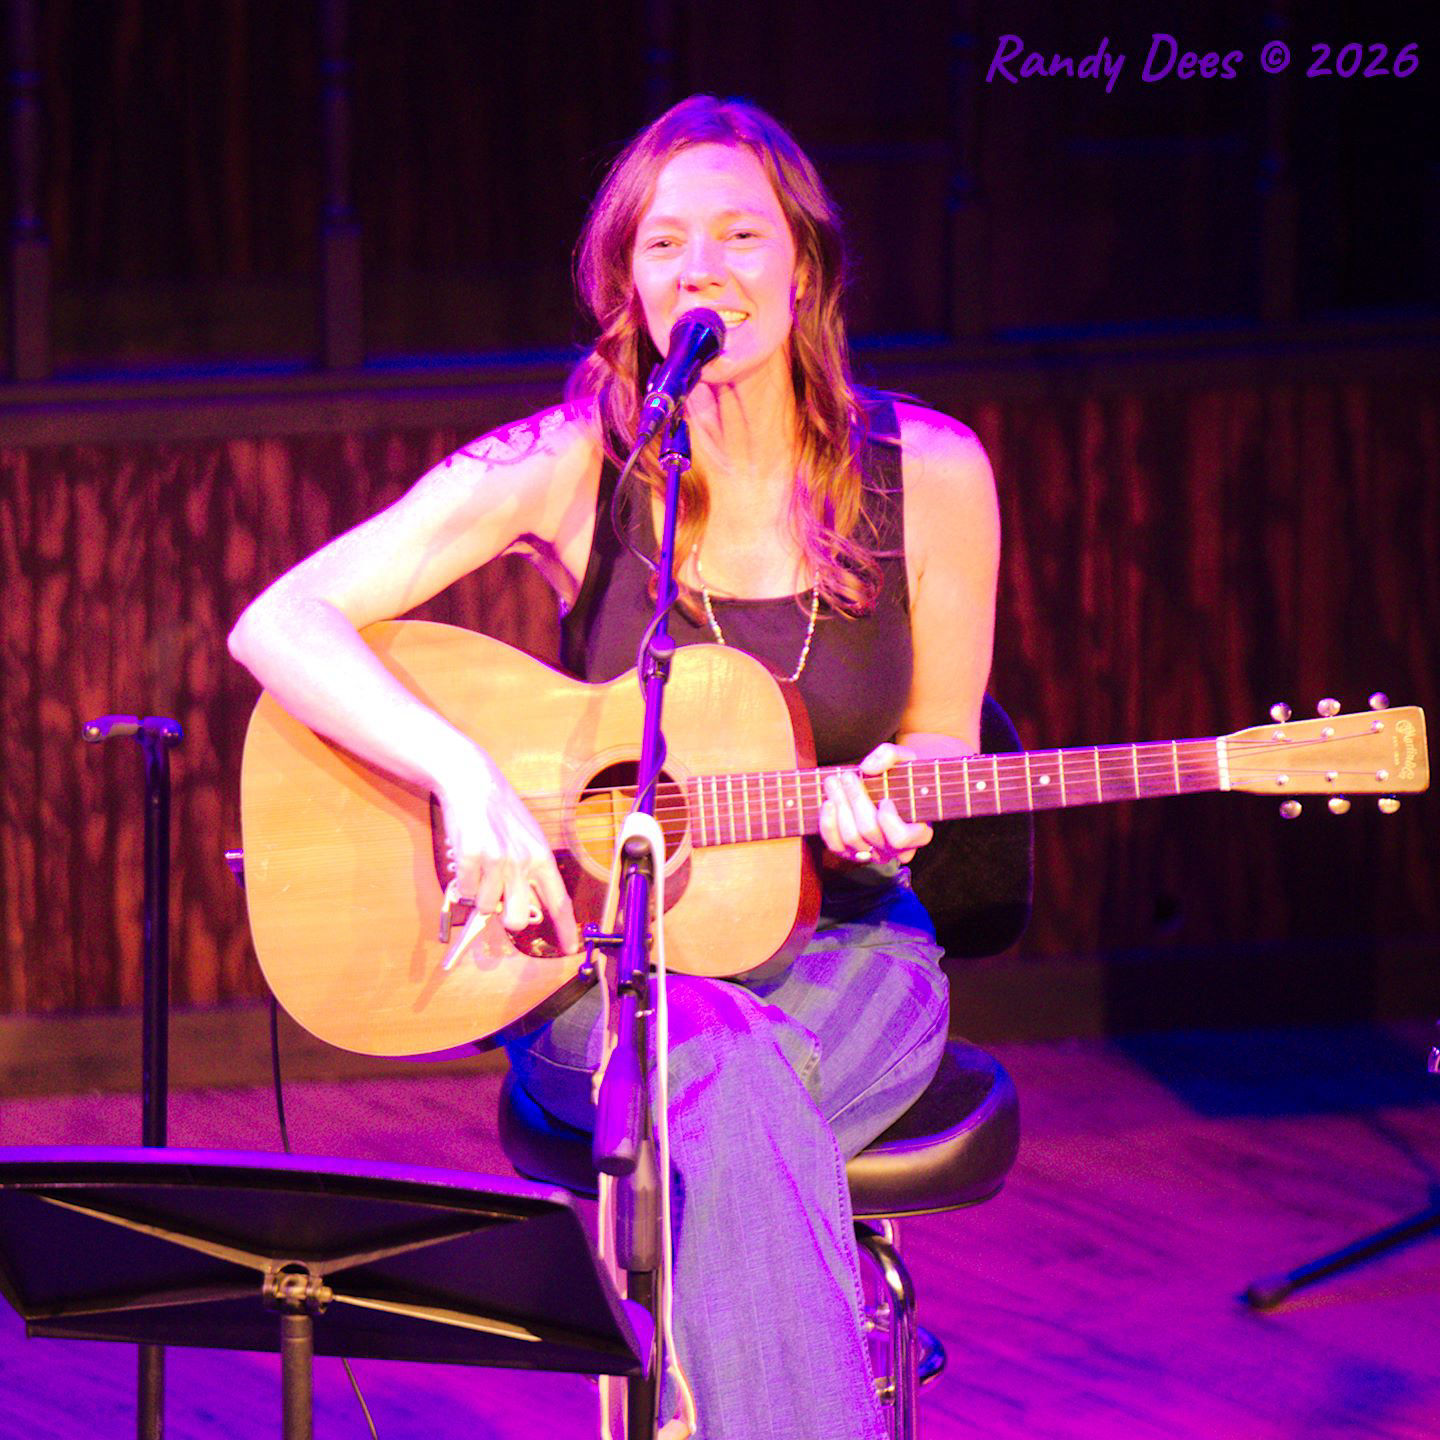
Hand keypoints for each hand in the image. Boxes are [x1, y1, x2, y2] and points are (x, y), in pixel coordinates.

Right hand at [437, 752, 580, 955]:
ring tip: (481, 866)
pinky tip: (468, 858)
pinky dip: (462, 880)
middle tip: (498, 896)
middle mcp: (521, 862)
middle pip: (515, 919)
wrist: (472, 783)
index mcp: (541, 858)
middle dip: (504, 916)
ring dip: (479, 892)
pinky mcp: (469, 858)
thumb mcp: (529, 839)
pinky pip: (463, 890)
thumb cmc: (501, 813)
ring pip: (484, 906)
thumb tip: (530, 908)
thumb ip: (532, 871)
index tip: (569, 948)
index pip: (559, 902)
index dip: (565, 929)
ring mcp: (495, 860)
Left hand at [818, 742, 934, 866]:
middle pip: (870, 831)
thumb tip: (867, 768)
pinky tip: (828, 803)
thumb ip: (890, 755)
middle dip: (856, 801)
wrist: (888, 787)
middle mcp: (895, 850)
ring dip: (840, 806)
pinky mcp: (851, 852)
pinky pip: (835, 846)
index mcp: (918, 833)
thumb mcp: (903, 758)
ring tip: (833, 781)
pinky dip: (828, 825)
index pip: (901, 838)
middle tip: (847, 776)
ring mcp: (872, 853)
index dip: (889, 820)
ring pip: (851, 838)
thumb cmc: (900, 773)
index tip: (885, 800)